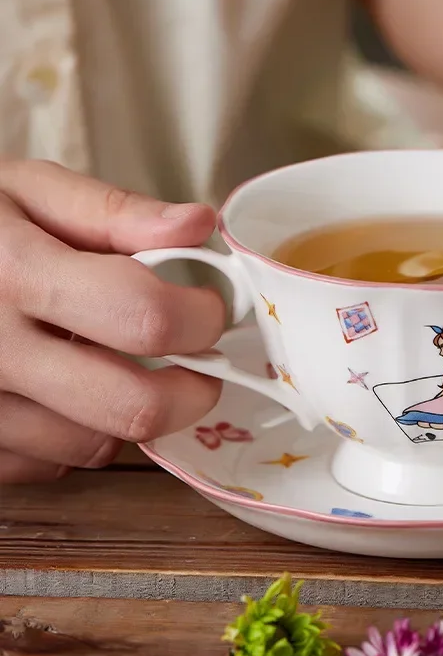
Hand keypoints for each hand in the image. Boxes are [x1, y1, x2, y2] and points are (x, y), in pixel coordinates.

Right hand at [0, 161, 225, 483]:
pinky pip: (52, 463)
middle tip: (197, 364)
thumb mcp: (27, 192)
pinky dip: (76, 432)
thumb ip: (114, 211)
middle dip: (191, 389)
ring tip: (112, 365)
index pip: (143, 316)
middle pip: (132, 405)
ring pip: (97, 443)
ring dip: (127, 410)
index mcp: (11, 272)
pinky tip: (61, 388)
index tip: (210, 308)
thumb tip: (198, 225)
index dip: (200, 316)